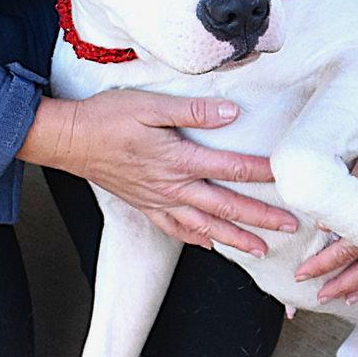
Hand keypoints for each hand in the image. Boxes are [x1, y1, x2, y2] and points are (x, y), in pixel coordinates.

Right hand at [20, 92, 297, 253]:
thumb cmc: (107, 118)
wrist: (67, 140)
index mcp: (177, 159)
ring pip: (204, 226)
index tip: (288, 179)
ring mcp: (158, 201)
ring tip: (261, 251)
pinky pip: (175, 229)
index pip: (230, 169)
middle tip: (290, 228)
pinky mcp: (144, 206)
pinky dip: (196, 239)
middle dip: (260, 219)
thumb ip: (193, 111)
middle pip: (225, 206)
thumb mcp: (150, 105)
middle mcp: (171, 187)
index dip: (262, 174)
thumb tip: (232, 114)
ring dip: (235, 239)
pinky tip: (211, 245)